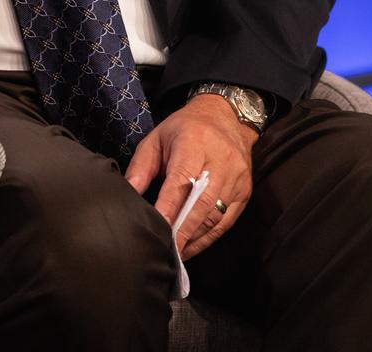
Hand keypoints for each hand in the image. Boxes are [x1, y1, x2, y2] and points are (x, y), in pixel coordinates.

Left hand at [124, 94, 257, 259]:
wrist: (225, 117)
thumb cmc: (184, 129)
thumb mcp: (157, 138)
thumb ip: (141, 167)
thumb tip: (127, 195)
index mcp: (194, 143)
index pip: (182, 179)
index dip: (170, 206)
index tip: (159, 227)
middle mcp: (220, 160)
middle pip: (202, 202)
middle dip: (183, 229)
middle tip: (166, 250)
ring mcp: (236, 178)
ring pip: (216, 215)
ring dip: (195, 237)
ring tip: (176, 254)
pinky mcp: (244, 192)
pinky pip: (227, 221)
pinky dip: (208, 237)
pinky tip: (192, 246)